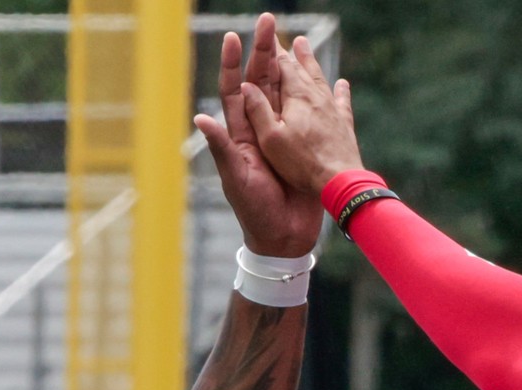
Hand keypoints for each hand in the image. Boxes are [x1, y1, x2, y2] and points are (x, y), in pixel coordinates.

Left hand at [196, 17, 322, 257]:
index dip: (232, 64)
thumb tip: (201, 118)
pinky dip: (312, 94)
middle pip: (260, 82)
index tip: (233, 37)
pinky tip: (321, 77)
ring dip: (288, 66)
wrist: (284, 237)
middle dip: (264, 52)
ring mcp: (282, 136)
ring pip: (284, 93)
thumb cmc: (255, 212)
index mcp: (240, 135)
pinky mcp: (302, 145)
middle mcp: (259, 130)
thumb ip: (221, 148)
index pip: (234, 91)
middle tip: (268, 21)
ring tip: (294, 39)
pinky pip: (307, 113)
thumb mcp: (236, 179)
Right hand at [250, 32, 368, 195]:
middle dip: (290, 53)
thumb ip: (258, 111)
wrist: (340, 180)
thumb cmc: (302, 163)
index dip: (273, 52)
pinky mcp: (344, 125)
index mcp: (296, 97)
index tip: (267, 38)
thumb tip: (245, 85)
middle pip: (300, 69)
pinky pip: (342, 102)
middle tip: (283, 39)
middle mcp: (316, 97)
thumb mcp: (270, 139)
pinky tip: (343, 84)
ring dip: (310, 62)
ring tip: (304, 46)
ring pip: (319, 79)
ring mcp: (332, 109)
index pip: (282, 67)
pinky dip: (341, 91)